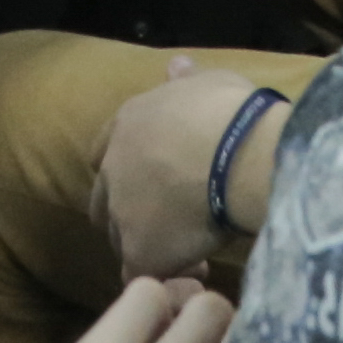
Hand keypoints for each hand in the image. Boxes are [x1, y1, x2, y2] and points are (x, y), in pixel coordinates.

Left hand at [90, 59, 272, 285]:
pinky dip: (164, 278)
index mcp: (127, 124)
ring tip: (187, 253)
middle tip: (169, 221)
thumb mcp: (207, 83)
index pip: (104, 152)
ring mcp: (123, 212)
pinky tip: (194, 277)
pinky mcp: (140, 251)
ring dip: (148, 246)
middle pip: (106, 200)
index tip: (152, 177)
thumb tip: (175, 64)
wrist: (238, 153)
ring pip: (122, 239)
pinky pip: (142, 274)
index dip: (125, 168)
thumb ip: (185, 82)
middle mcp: (114, 169)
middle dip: (130, 212)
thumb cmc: (228, 112)